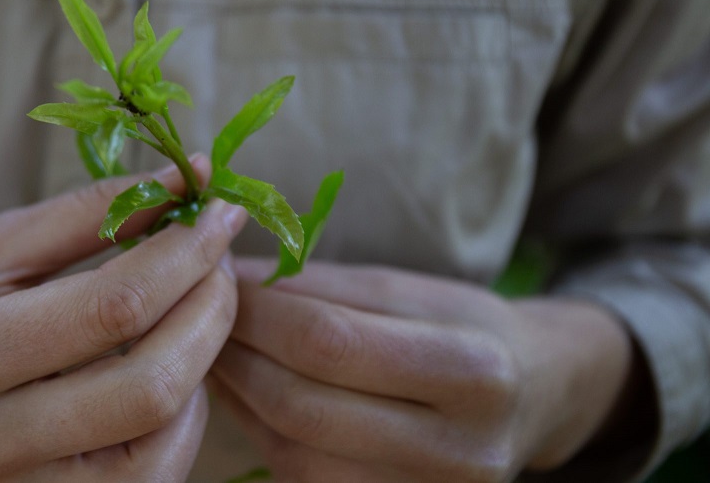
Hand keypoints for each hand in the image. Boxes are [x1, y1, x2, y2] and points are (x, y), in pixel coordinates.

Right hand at [0, 158, 246, 481]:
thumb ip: (96, 211)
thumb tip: (190, 181)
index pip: (111, 309)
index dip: (184, 256)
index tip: (217, 212)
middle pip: (148, 389)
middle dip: (209, 311)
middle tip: (218, 257)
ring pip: (161, 449)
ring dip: (203, 367)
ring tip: (197, 306)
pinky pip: (149, 478)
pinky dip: (182, 416)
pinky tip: (174, 365)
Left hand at [210, 259, 648, 481]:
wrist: (535, 394)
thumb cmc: (469, 326)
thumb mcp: (409, 289)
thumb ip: (319, 284)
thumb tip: (231, 273)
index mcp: (473, 371)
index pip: (329, 340)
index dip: (256, 310)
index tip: (217, 278)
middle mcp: (458, 451)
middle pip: (301, 405)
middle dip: (234, 354)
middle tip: (199, 315)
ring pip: (291, 451)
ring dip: (236, 396)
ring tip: (214, 350)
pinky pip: (302, 478)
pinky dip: (260, 431)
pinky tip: (243, 393)